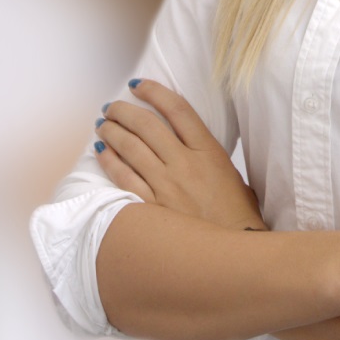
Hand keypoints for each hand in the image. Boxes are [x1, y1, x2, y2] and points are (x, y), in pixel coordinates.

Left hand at [95, 80, 265, 230]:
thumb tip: (193, 145)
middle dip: (124, 110)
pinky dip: (110, 160)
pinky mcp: (152, 208)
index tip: (139, 84)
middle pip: (147, 125)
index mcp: (209, 153)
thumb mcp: (232, 177)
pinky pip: (123, 177)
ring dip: (113, 131)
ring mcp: (167, 186)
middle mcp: (185, 164)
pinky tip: (102, 150)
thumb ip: (210, 157)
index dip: (155, 92)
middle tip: (112, 106)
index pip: (178, 110)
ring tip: (103, 124)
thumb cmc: (237, 218)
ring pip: (131, 147)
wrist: (233, 255)